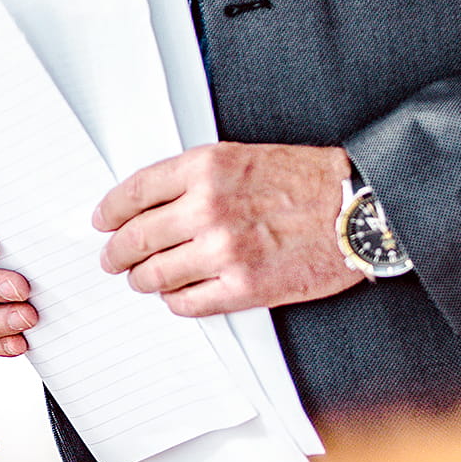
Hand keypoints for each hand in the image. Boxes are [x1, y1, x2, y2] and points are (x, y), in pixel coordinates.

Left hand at [96, 143, 359, 316]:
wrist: (358, 208)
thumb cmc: (305, 181)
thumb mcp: (240, 158)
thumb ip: (192, 178)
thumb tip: (146, 205)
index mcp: (204, 169)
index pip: (132, 194)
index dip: (109, 212)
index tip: (102, 223)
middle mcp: (207, 208)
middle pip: (135, 239)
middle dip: (116, 253)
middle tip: (112, 260)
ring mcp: (224, 251)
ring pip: (155, 275)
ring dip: (143, 280)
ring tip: (144, 279)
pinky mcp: (245, 287)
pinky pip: (188, 303)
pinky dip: (176, 301)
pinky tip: (179, 295)